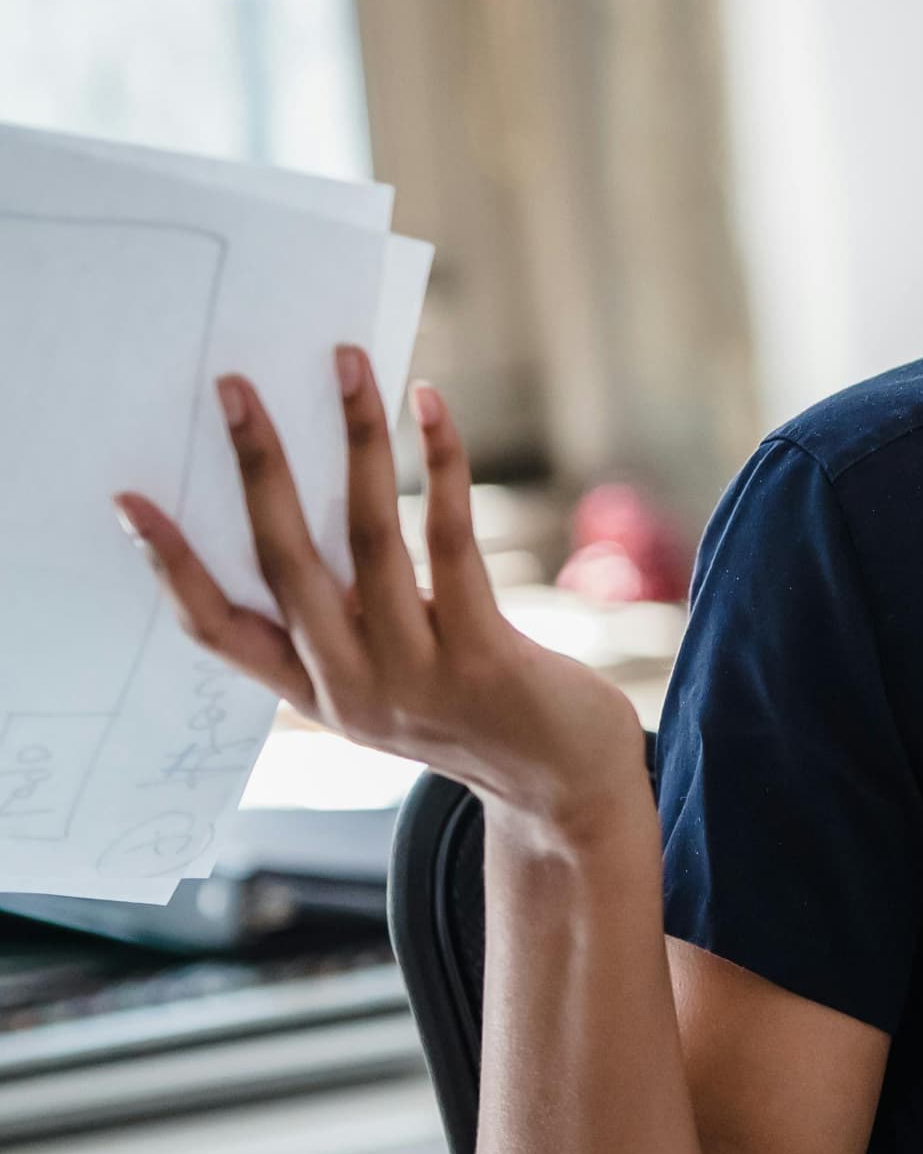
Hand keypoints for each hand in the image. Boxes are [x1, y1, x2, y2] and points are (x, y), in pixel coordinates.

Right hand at [117, 349, 646, 844]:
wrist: (562, 789)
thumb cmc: (470, 710)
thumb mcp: (383, 680)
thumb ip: (340, 616)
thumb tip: (302, 504)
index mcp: (312, 690)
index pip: (218, 630)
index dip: (172, 565)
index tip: (130, 497)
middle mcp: (351, 687)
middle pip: (284, 564)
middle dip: (256, 469)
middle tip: (234, 386)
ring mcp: (415, 676)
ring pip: (368, 538)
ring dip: (355, 440)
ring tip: (347, 364)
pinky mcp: (483, 657)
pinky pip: (451, 542)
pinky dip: (440, 466)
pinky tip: (431, 406)